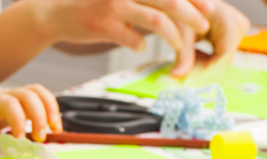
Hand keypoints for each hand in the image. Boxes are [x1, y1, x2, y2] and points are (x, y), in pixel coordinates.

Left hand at [0, 84, 63, 140]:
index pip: (8, 102)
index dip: (18, 120)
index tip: (19, 140)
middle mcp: (3, 93)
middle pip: (28, 94)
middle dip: (39, 116)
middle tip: (40, 138)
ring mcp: (13, 94)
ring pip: (38, 92)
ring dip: (50, 109)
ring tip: (55, 130)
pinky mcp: (21, 100)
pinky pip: (40, 98)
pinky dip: (51, 110)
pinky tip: (53, 126)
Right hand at [35, 0, 247, 76]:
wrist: (56, 13)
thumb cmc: (96, 4)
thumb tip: (178, 5)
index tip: (210, 7)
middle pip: (170, 0)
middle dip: (192, 15)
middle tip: (203, 27)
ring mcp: (114, 6)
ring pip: (156, 21)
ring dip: (173, 36)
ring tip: (179, 45)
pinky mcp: (103, 26)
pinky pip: (133, 39)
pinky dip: (141, 45)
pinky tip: (140, 47)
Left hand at [185, 0, 249, 76]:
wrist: (189, 1)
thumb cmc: (184, 9)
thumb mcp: (182, 32)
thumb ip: (182, 56)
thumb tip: (177, 77)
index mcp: (229, 21)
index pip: (222, 56)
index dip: (205, 69)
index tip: (186, 78)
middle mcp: (240, 25)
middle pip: (224, 59)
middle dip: (203, 68)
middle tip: (182, 69)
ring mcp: (240, 30)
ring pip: (223, 59)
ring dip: (204, 64)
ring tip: (187, 56)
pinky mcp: (236, 35)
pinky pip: (223, 54)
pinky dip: (208, 58)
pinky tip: (195, 52)